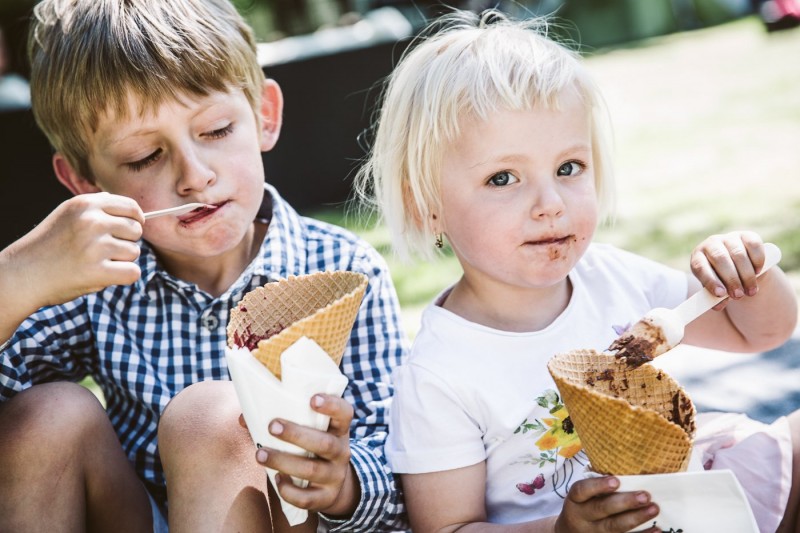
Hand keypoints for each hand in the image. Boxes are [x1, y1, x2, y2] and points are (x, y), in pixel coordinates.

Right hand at [0, 193, 142, 336]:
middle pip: (136, 231)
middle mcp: (92, 221)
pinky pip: (133, 272)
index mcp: (85, 204)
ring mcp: (95, 246)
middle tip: (102, 252)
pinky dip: (123, 277)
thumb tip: (126, 207)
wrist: (21, 273)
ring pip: (134, 252)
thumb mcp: (67, 215)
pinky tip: (105, 276)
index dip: (136, 220)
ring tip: (95, 263)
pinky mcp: (97, 271)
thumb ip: (95, 210)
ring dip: (121, 261)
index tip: (131, 229)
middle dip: (125, 242)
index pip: (130, 207)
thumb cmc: (48, 246)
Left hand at [255, 393, 357, 517]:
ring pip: (312, 470)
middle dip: (296, 435)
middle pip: (325, 443)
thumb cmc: (311, 447)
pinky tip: (276, 479)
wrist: (333, 484)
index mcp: (338, 429)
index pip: (344, 413)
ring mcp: (335, 476)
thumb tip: (244, 418)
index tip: (312, 399)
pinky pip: (307, 498)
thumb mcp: (308, 431)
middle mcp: (341, 451)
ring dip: (283, 461)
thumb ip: (281, 420)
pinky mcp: (325, 497)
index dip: (331, 405)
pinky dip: (289, 491)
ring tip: (259, 454)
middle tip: (272, 426)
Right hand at [555, 476, 658, 532]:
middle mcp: (582, 517)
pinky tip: (657, 529)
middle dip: (624, 503)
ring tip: (654, 508)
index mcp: (575, 500)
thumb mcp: (581, 496)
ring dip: (636, 518)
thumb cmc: (582, 506)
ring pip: (615, 526)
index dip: (598, 486)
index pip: (582, 490)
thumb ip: (596, 485)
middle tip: (644, 496)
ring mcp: (595, 532)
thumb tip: (627, 467)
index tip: (616, 481)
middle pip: (602, 509)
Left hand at [690, 231, 766, 309]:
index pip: (700, 267)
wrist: (738, 265)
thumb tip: (717, 306)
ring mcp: (729, 238)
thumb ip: (715, 297)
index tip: (720, 294)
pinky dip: (757, 260)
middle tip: (738, 295)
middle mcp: (711, 244)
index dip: (710, 281)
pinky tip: (758, 272)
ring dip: (746, 275)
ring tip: (750, 291)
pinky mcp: (746, 235)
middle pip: (720, 259)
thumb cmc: (722, 280)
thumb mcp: (716, 288)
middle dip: (731, 280)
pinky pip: (753, 246)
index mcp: (698, 257)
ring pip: (738, 255)